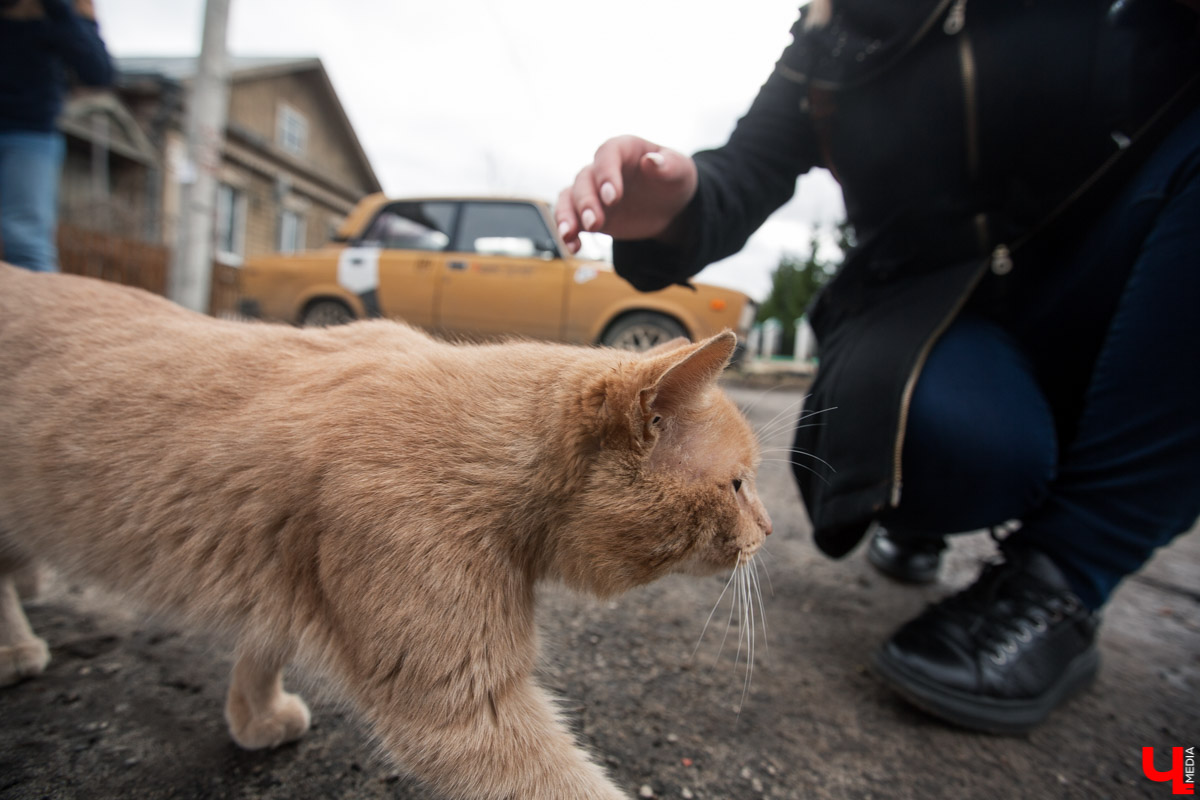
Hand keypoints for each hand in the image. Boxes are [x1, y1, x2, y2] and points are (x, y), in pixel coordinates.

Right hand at [555, 135, 697, 253]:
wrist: (669, 205)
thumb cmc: (674, 180)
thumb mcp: (681, 170)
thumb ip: (669, 165)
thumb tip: (651, 161)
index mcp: (624, 149)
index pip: (608, 154)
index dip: (606, 174)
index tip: (612, 197)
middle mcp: (603, 168)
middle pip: (585, 179)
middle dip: (586, 202)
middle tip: (594, 223)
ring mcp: (593, 191)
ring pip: (570, 197)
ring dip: (567, 216)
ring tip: (570, 235)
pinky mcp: (589, 212)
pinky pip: (571, 219)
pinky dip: (569, 232)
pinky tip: (574, 247)